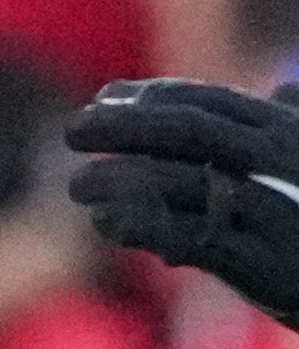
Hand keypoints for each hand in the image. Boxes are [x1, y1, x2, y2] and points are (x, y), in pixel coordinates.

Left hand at [66, 77, 298, 326]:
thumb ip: (297, 128)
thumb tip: (286, 87)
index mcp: (289, 133)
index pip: (207, 102)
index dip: (149, 96)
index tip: (105, 98)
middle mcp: (280, 162)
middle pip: (184, 129)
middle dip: (121, 125)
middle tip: (73, 129)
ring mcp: (271, 209)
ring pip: (177, 180)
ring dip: (117, 178)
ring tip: (77, 184)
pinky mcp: (263, 260)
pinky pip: (187, 235)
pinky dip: (140, 225)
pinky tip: (108, 224)